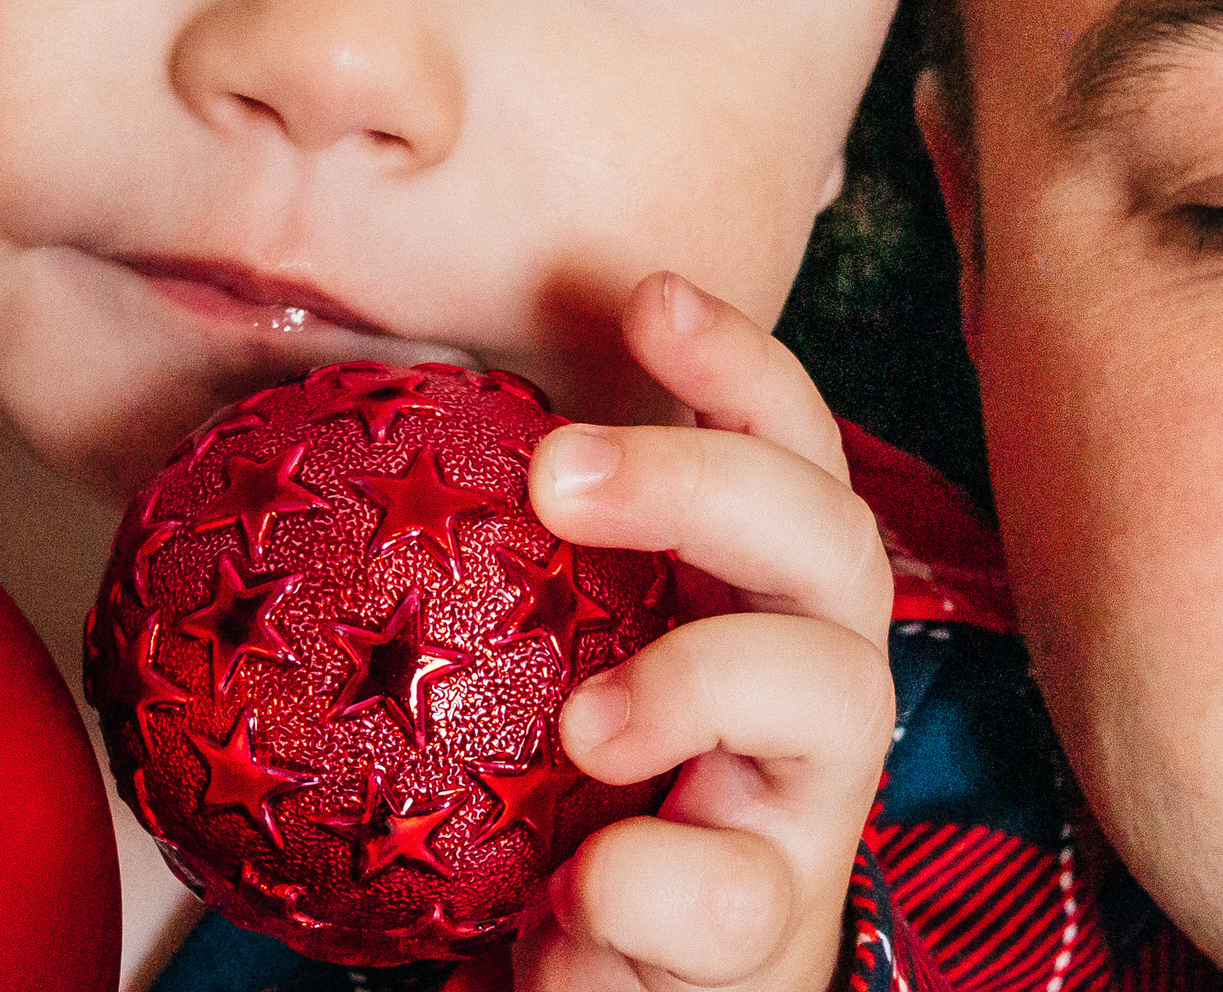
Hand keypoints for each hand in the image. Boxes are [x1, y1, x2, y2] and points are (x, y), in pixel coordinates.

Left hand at [474, 272, 895, 991]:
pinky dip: (651, 884)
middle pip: (830, 537)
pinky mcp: (766, 928)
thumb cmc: (571, 797)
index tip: (646, 299)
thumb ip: (522, 567)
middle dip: (705, 479)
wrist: (612, 983)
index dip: (738, 366)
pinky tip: (571, 899)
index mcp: (749, 594)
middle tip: (556, 470)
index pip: (783, 450)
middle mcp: (807, 679)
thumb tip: (384, 430)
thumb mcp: (547, 661)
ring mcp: (801, 803)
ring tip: (586, 728)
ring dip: (700, 680)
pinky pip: (736, 893)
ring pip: (838, 696)